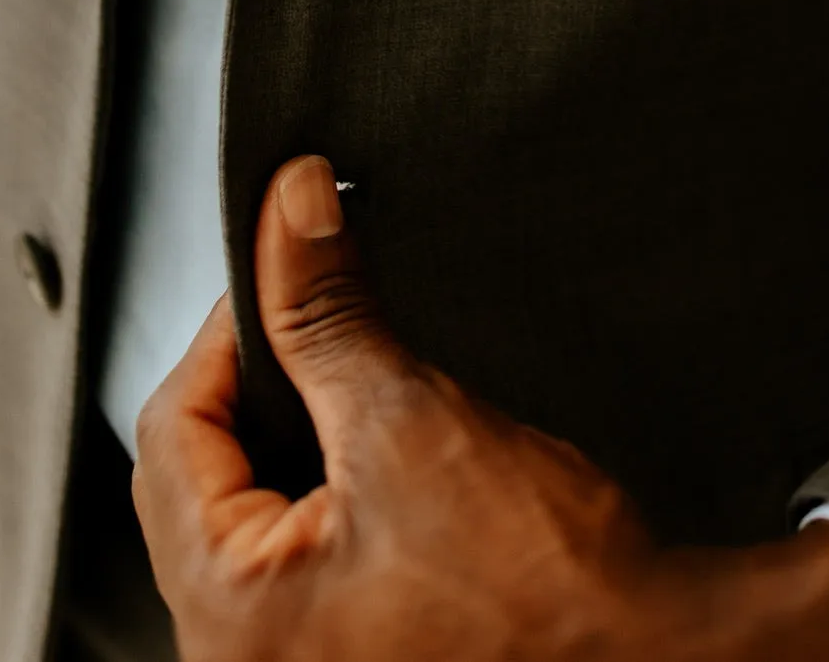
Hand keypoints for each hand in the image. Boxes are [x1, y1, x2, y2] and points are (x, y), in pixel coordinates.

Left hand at [132, 156, 828, 661]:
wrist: (656, 659)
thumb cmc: (546, 594)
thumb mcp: (411, 421)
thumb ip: (327, 311)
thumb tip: (291, 212)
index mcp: (229, 615)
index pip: (172, 429)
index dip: (231, 328)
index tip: (287, 272)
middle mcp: (242, 656)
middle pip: (200, 473)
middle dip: (263, 382)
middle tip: (325, 322)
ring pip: (251, 510)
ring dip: (298, 434)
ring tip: (361, 386)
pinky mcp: (353, 654)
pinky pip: (302, 550)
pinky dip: (331, 486)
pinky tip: (385, 458)